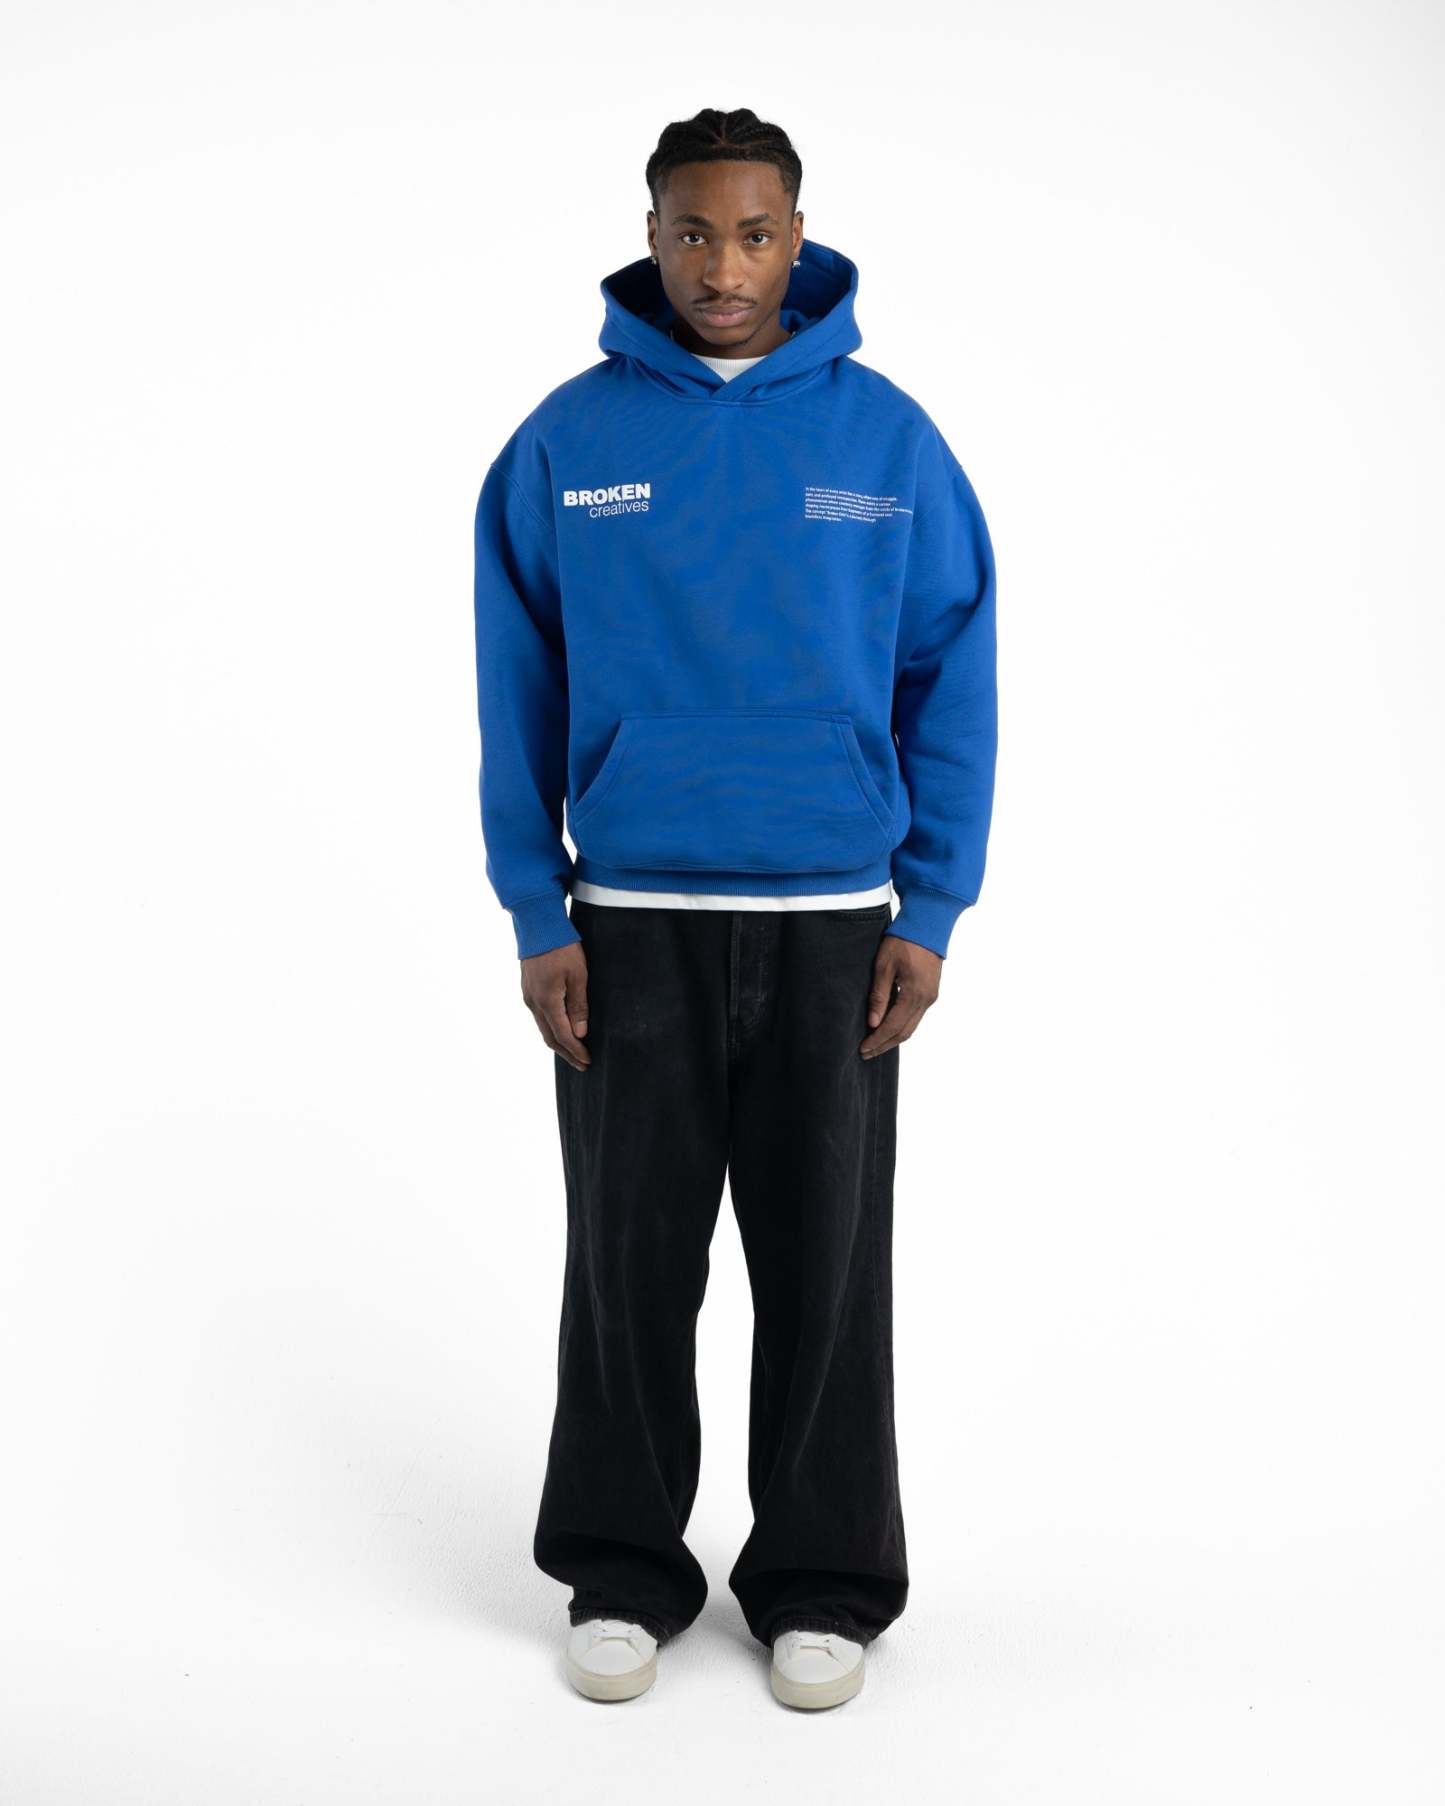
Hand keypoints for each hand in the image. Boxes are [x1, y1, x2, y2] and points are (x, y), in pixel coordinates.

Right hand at [520, 941, 591, 1069]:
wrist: (538, 925)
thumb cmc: (561, 947)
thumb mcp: (578, 975)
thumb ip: (578, 1006)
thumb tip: (580, 1033)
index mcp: (547, 1001)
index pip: (562, 1036)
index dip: (576, 1051)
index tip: (587, 1061)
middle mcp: (534, 1003)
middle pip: (549, 1037)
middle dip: (566, 1053)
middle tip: (582, 1064)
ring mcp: (528, 996)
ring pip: (543, 1027)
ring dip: (558, 1042)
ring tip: (573, 1051)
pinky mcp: (528, 988)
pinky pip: (539, 1016)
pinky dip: (551, 1028)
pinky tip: (560, 1028)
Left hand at [860, 933, 941, 1057]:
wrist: (928, 926)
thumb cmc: (903, 942)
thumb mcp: (884, 966)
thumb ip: (879, 996)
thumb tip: (873, 1023)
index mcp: (914, 994)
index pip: (893, 1026)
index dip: (877, 1041)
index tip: (862, 1049)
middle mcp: (926, 1000)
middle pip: (904, 1032)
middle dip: (884, 1045)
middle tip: (865, 1054)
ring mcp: (931, 998)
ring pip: (911, 1027)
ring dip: (893, 1039)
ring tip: (875, 1046)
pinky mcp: (931, 993)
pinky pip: (915, 1017)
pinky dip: (901, 1027)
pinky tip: (888, 1028)